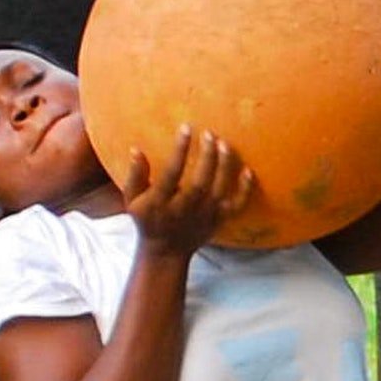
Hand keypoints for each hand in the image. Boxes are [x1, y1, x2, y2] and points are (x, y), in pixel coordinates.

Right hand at [123, 126, 253, 254]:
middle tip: (209, 133)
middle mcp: (184, 210)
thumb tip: (136, 149)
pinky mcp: (218, 221)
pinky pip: (236, 207)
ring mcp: (204, 217)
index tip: (186, 128)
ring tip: (225, 144)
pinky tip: (248, 171)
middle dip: (207, 157)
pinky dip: (245, 191)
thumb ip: (134, 175)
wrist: (166, 252)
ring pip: (219, 192)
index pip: (171, 174)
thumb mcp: (132, 200)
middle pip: (200, 183)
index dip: (179, 150)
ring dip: (224, 167)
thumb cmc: (148, 219)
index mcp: (161, 202)